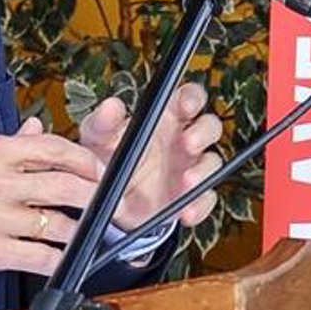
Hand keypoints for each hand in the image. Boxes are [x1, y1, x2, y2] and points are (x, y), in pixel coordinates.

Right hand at [0, 119, 105, 280]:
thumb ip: (8, 146)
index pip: (51, 148)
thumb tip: (35, 130)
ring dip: (79, 230)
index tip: (97, 169)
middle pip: (63, 184)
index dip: (83, 159)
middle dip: (94, 195)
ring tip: (87, 232)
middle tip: (109, 202)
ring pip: (58, 223)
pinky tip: (65, 259)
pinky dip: (59, 259)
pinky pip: (40, 256)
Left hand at [81, 82, 224, 238]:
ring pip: (211, 163)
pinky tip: (186, 211)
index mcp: (164, 119)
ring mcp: (188, 169)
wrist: (106, 201)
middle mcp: (182, 141)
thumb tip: (111, 107)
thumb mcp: (98, 138)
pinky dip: (199, 206)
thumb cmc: (106, 158)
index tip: (187, 106)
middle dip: (203, 133)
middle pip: (209, 127)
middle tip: (189, 143)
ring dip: (203, 172)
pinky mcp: (187, 197)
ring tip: (187, 182)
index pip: (188, 99)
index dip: (193, 98)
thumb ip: (102, 122)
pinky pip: (204, 200)